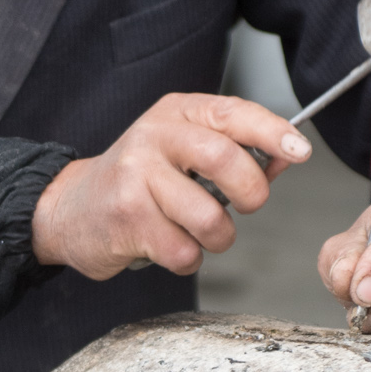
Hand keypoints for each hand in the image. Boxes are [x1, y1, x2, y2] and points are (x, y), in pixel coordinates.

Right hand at [32, 93, 311, 278]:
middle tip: (246, 206)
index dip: (273, 132)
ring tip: (196, 232)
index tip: (300, 151)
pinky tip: (165, 244)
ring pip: (209, 218)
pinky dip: (186, 258)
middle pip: (226, 161)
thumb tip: (286, 156)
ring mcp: (136, 177)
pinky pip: (184, 252)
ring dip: (217, 238)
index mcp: (176, 113)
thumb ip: (233, 150)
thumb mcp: (182, 150)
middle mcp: (154, 137)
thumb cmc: (137, 180)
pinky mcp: (127, 219)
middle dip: (251, 193)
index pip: (233, 113)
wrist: (70, 209)